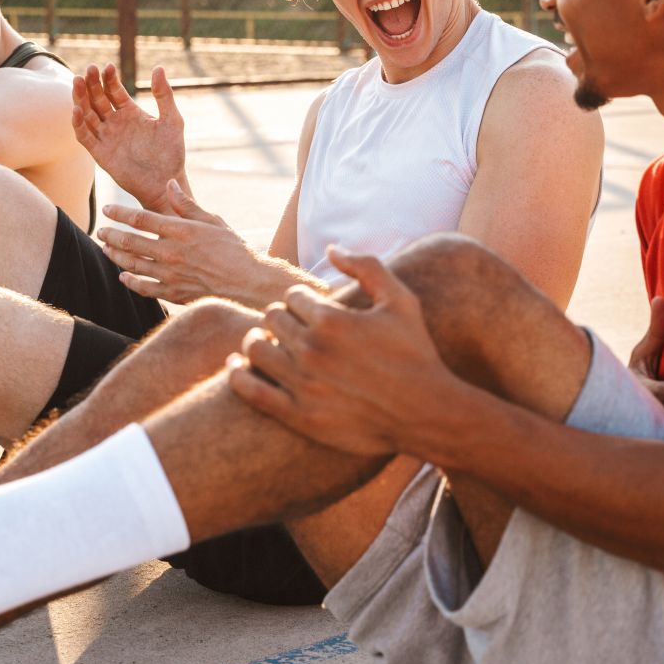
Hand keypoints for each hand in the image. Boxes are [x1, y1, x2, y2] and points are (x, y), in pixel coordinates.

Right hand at [72, 63, 185, 210]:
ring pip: (87, 114)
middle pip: (97, 99)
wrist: (165, 182)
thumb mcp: (172, 120)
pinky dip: (78, 123)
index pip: (114, 91)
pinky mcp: (99, 153)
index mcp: (130, 112)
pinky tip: (76, 110)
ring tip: (78, 82)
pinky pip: (84, 136)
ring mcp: (106, 137)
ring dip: (81, 98)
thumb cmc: (171, 153)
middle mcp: (115, 123)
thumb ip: (164, 95)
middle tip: (89, 69)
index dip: (109, 79)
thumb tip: (158, 68)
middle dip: (92, 84)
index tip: (108, 66)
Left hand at [99, 179, 272, 304]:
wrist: (248, 283)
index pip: (140, 219)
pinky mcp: (175, 293)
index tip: (107, 209)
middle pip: (130, 242)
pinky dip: (131, 281)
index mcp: (181, 231)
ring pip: (133, 265)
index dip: (119, 213)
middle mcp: (172, 253)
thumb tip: (169, 185)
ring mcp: (171, 275)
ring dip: (116, 256)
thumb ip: (187, 204)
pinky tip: (124, 276)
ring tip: (107, 250)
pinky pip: (145, 288)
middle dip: (111, 235)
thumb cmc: (233, 249)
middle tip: (101, 231)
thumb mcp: (213, 221)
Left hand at [227, 246, 457, 457]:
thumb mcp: (401, 301)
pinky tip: (237, 365)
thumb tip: (332, 248)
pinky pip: (250, 390)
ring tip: (266, 343)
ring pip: (254, 348)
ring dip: (256, 340)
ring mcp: (302, 385)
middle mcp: (312, 350)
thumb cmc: (416, 353)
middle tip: (290, 326)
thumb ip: (367, 266)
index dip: (300, 300)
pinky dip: (237, 373)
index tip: (309, 309)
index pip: (292, 297)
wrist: (426, 414)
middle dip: (280, 318)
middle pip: (271, 319)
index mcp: (332, 320)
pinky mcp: (298, 416)